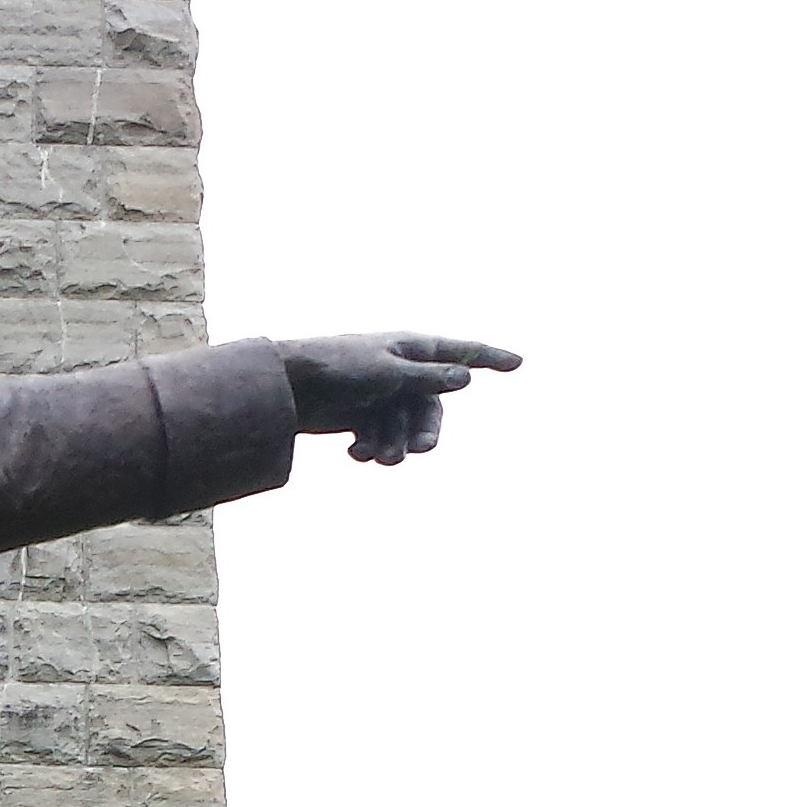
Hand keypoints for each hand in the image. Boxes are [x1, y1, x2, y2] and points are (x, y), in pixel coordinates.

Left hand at [278, 333, 520, 464]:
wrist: (286, 387)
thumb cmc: (336, 368)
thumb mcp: (386, 373)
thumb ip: (426, 378)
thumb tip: (466, 378)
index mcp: (412, 349)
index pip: (461, 352)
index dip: (491, 357)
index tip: (520, 362)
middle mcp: (402, 371)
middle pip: (432, 409)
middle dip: (426, 432)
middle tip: (421, 450)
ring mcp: (382, 395)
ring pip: (405, 430)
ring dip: (394, 446)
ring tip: (374, 456)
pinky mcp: (362, 416)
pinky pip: (382, 439)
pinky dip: (372, 449)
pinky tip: (354, 453)